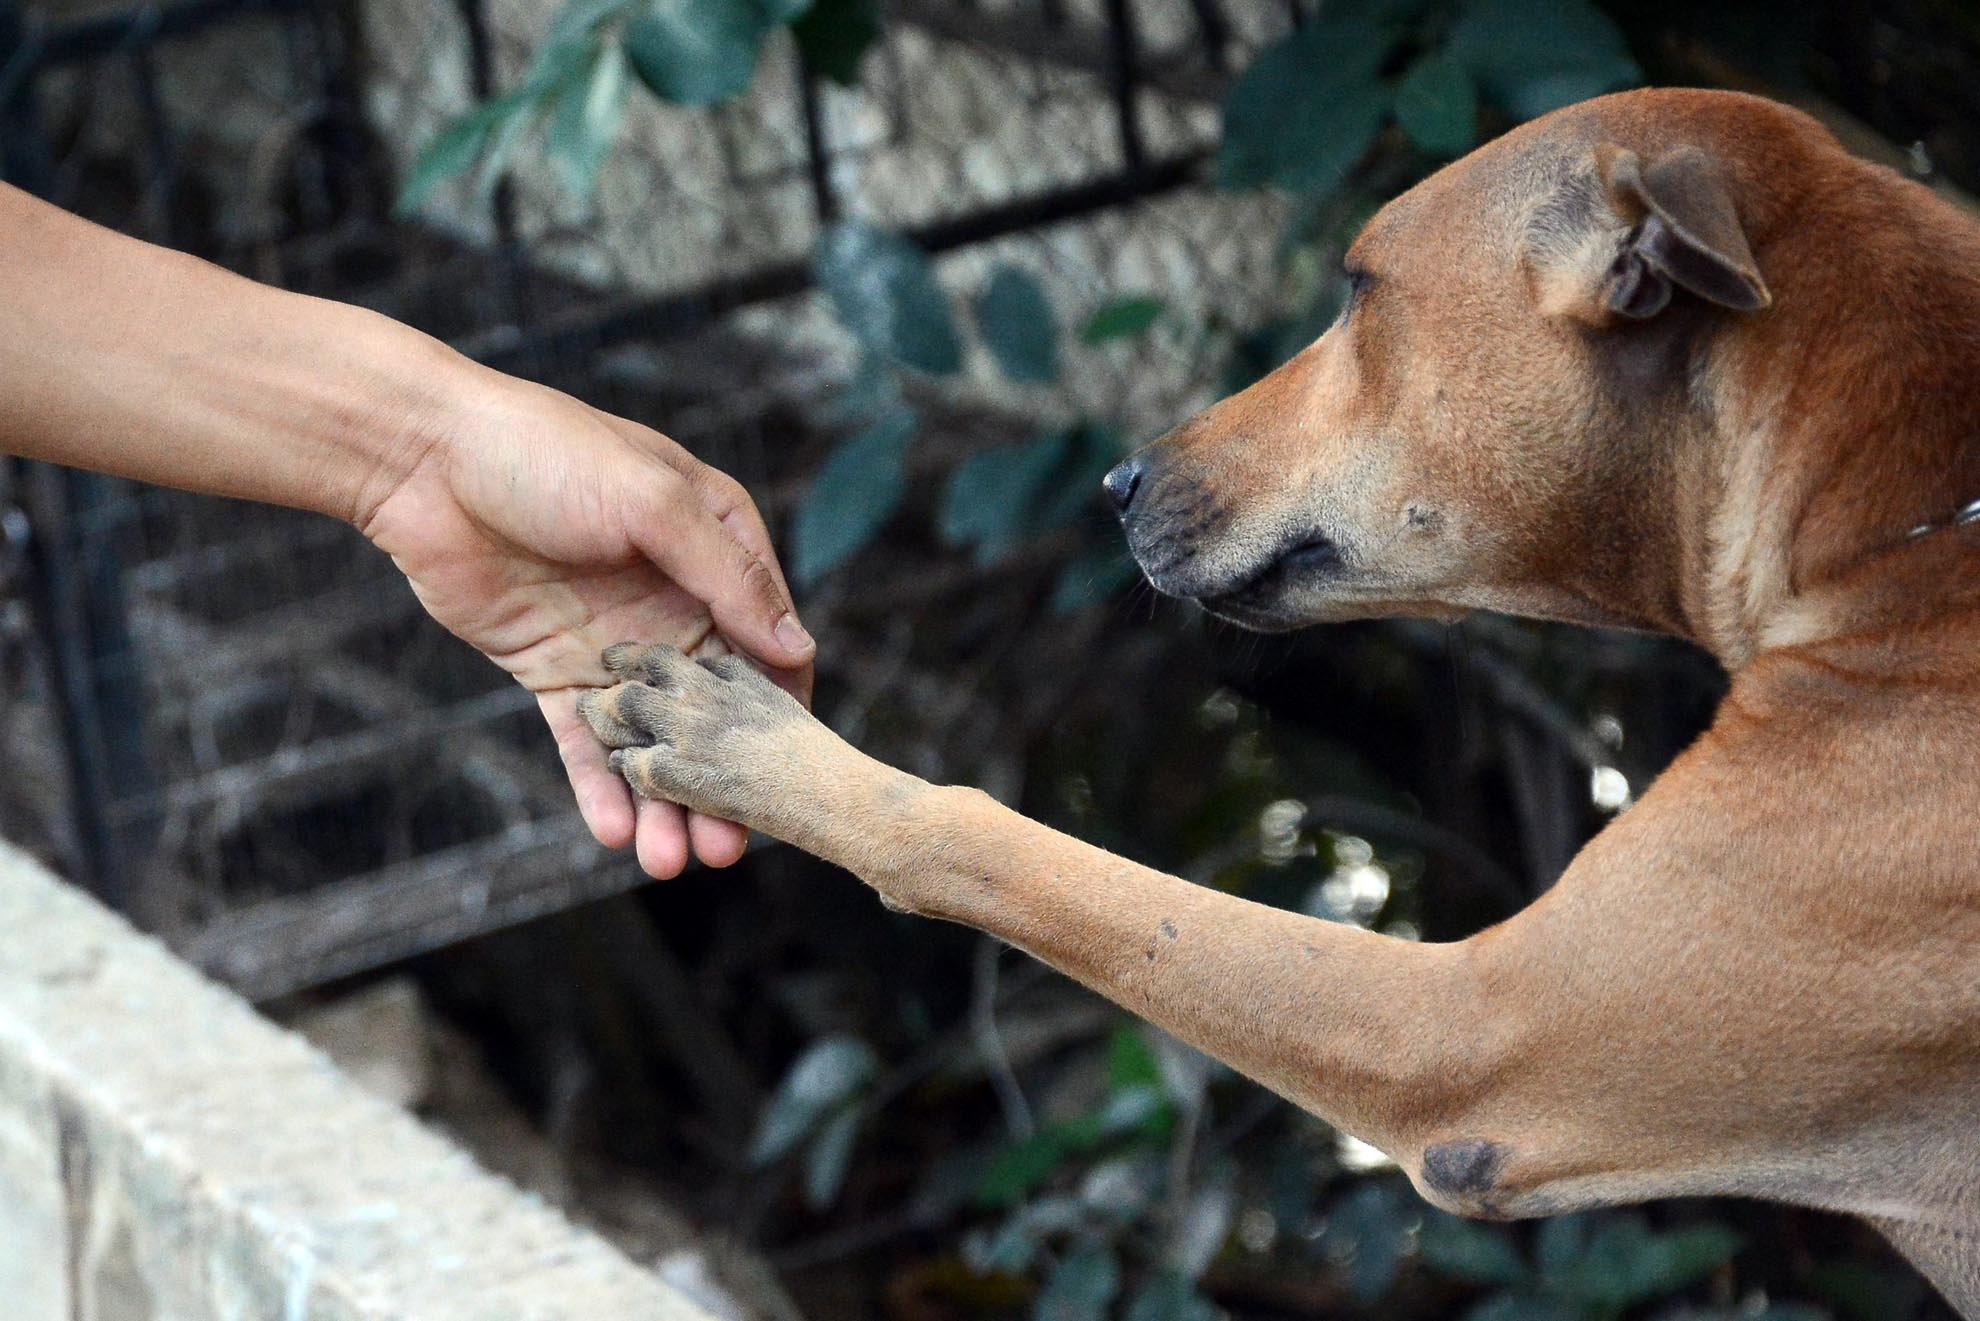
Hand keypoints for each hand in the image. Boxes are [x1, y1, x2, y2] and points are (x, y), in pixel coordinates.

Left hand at [356, 370, 813, 877]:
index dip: (782, 711)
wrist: (422, 459)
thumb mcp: (654, 500)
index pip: (768, 641)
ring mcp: (612, 641)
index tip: (794, 775)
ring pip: (651, 734)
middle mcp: (672, 601)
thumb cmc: (547, 450)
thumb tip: (799, 651)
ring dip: (665, 799)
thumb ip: (728, 576)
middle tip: (733, 847)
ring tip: (675, 861)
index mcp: (712, 549)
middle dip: (723, 778)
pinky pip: (583, 741)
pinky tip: (615, 836)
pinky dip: (599, 789)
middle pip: (712, 707)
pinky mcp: (552, 669)